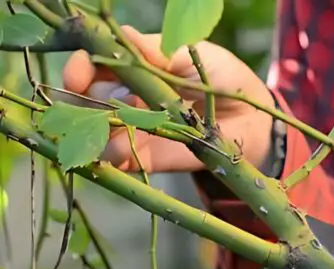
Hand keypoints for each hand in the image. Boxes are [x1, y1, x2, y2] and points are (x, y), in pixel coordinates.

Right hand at [62, 27, 274, 171]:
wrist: (252, 118)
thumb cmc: (223, 77)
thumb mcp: (190, 55)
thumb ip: (157, 52)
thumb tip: (125, 36)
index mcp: (138, 65)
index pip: (98, 63)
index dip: (81, 67)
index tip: (75, 77)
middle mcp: (134, 96)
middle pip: (92, 99)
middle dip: (78, 103)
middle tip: (75, 107)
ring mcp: (143, 127)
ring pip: (106, 131)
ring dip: (96, 133)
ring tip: (97, 135)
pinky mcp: (157, 157)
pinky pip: (129, 159)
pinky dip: (116, 159)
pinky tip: (111, 156)